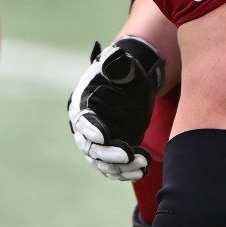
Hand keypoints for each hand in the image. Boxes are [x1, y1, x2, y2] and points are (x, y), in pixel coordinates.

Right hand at [67, 38, 164, 180]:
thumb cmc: (124, 72)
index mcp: (83, 105)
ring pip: (103, 162)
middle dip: (108, 153)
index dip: (90, 129)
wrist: (134, 86)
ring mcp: (99, 143)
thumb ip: (118, 64)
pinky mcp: (112, 151)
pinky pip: (114, 168)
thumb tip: (116, 54)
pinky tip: (142, 171)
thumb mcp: (122, 65)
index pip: (82, 120)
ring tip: (143, 164)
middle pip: (91, 147)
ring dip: (121, 166)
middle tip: (128, 154)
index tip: (102, 137)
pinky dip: (126, 172)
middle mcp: (87, 128)